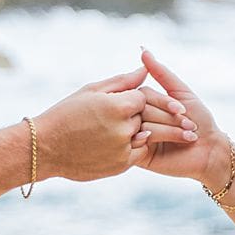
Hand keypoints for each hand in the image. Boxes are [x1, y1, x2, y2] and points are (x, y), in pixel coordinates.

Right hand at [34, 66, 180, 181]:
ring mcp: (121, 147)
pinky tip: (147, 144)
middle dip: (165, 116)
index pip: (143, 96)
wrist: (45, 148)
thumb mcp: (91, 91)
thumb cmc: (65, 114)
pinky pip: (140, 153)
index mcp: (115, 104)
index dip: (150, 97)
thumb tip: (144, 69)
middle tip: (190, 120)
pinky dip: (144, 148)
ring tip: (187, 135)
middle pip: (149, 116)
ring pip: (149, 136)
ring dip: (167, 134)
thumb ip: (122, 81)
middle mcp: (121, 126)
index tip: (167, 99)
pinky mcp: (121, 165)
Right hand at [135, 48, 226, 184]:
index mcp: (146, 104)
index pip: (142, 93)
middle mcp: (138, 119)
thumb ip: (161, 73)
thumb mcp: (181, 93)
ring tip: (188, 135)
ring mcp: (137, 137)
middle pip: (140, 109)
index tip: (183, 109)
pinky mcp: (138, 156)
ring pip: (141, 124)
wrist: (210, 151)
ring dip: (169, 130)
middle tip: (189, 125)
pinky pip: (140, 142)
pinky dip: (159, 140)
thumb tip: (143, 49)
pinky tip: (173, 147)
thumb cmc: (200, 120)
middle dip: (168, 117)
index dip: (163, 101)